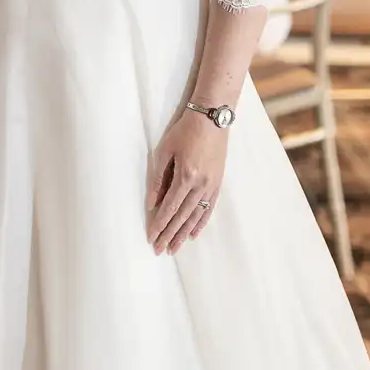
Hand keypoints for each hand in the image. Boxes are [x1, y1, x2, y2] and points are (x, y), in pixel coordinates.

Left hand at [146, 109, 227, 254]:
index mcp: (185, 177)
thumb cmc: (185, 131)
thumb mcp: (165, 151)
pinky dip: (201, 222)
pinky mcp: (217, 183)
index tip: (151, 238)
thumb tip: (151, 203)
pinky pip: (209, 208)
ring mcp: (211, 185)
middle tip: (160, 250)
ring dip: (184, 233)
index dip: (159, 225)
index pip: (169, 208)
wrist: (212, 118)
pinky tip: (193, 233)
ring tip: (174, 248)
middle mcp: (200, 185)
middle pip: (182, 217)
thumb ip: (158, 178)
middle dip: (169, 235)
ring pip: (196, 216)